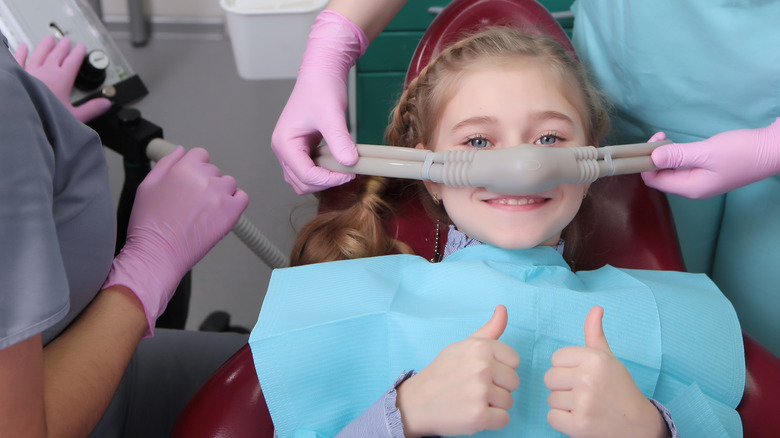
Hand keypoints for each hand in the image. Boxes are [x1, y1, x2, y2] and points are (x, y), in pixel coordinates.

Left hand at [14, 35, 111, 122]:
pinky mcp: (16, 74)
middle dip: (63, 47)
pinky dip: (21, 52)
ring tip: (49, 39)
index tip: (81, 47)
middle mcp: (46, 72)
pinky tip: (22, 47)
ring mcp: (30, 72)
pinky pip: (19, 59)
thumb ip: (91, 109)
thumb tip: (105, 103)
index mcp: (61, 80)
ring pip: (39, 54)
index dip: (78, 53)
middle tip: (66, 40)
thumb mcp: (75, 117)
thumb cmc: (45, 117)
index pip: (72, 62)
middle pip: (56, 55)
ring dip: (45, 46)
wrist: (22, 115)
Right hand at [103, 146, 248, 335]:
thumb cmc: (149, 224)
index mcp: (184, 168)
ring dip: (220, 193)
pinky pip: (242, 198)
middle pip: (214, 171)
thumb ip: (166, 163)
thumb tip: (182, 151)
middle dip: (205, 183)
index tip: (192, 181)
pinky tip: (222, 212)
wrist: (157, 252)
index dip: (196, 167)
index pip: (201, 154)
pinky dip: (235, 203)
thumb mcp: (147, 185)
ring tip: (205, 210)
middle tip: (192, 203)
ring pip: (228, 184)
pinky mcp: (231, 212)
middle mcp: (204, 178)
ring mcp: (220, 195)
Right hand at [270, 10, 367, 193]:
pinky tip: (338, 162)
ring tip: (343, 168)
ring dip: (323, 180)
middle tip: (349, 172)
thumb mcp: (332, 115)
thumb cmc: (321, 88)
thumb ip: (339, 140)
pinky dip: (323, 173)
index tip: (351, 173)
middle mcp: (283, 150)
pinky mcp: (300, 150)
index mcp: (284, 142)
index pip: (305, 174)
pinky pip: (309, 171)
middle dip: (325, 182)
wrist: (321, 74)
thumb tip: (350, 163)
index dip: (329, 179)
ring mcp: (290, 151)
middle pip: (301, 182)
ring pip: (303, 181)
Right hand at [396, 305, 519, 436]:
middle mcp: (481, 367)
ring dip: (493, 405)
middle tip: (474, 388)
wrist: (416, 402)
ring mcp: (480, 392)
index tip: (482, 372)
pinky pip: (504, 420)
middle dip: (498, 387)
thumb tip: (503, 308)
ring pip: (509, 401)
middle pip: (514, 382)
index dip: (500, 368)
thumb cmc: (443, 373)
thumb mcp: (463, 346)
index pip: (514, 361)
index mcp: (480, 347)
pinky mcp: (479, 416)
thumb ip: (489, 330)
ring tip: (471, 400)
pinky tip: (473, 413)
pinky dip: (491, 421)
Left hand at [544, 306, 665, 437]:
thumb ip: (595, 334)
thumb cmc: (620, 389)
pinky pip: (551, 418)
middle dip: (562, 387)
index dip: (567, 368)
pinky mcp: (578, 425)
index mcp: (594, 358)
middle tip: (584, 393)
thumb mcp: (608, 359)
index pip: (556, 358)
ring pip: (550, 399)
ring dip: (564, 405)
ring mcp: (583, 403)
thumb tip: (596, 308)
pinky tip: (581, 419)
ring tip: (585, 406)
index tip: (583, 377)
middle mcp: (588, 378)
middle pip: (549, 378)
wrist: (639, 426)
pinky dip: (563, 422)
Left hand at [641, 117, 779, 198]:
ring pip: (672, 172)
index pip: (654, 181)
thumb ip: (678, 155)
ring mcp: (701, 182)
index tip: (652, 142)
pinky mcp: (708, 174)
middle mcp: (693, 189)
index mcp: (690, 188)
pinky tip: (680, 146)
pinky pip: (683, 168)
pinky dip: (677, 157)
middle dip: (654, 158)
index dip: (646, 163)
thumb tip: (651, 157)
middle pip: (661, 177)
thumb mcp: (707, 152)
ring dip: (665, 156)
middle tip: (661, 136)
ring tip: (668, 138)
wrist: (774, 150)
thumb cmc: (742, 152)